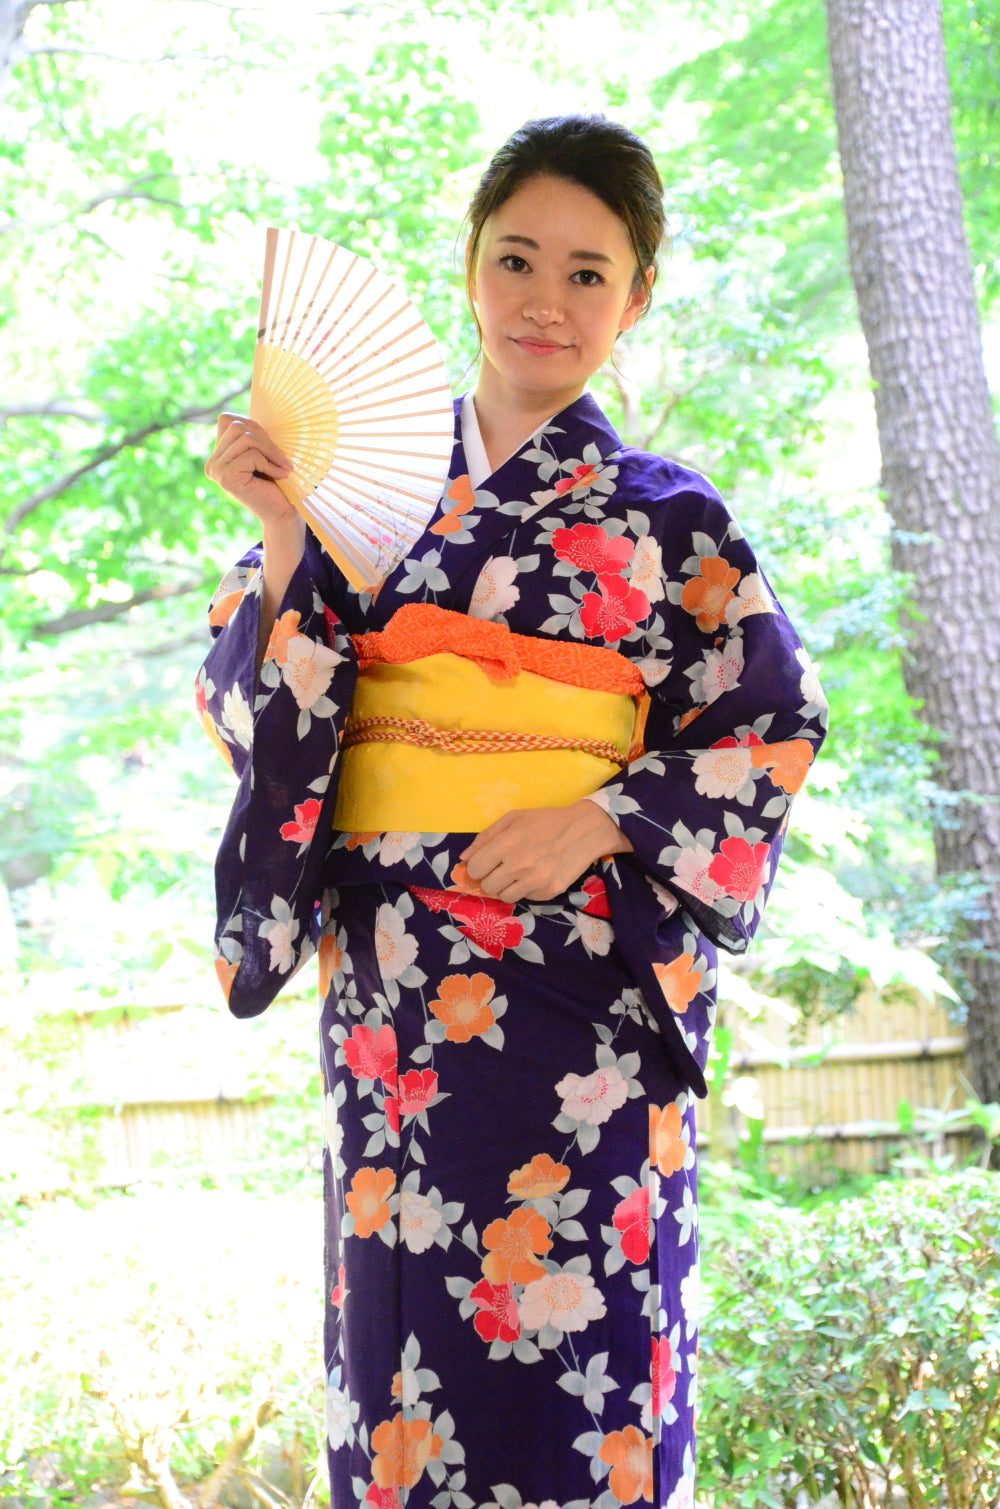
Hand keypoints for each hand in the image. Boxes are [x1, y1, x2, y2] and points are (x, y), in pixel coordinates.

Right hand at [204, 413, 298, 530]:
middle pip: (237, 426)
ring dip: (271, 451)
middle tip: (283, 458)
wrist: (284, 513)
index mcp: (218, 454)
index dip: (255, 427)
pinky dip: (270, 463)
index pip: (229, 419)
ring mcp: (216, 470)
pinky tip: (280, 475)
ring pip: (245, 438)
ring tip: (283, 467)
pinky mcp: (226, 477)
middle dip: (266, 438)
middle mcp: (212, 462)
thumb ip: (252, 433)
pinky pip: (251, 454)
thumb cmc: (278, 483)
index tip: (272, 448)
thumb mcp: (263, 451)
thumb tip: (258, 403)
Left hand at [460, 800, 632, 902]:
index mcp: (508, 844)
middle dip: (490, 879)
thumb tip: (464, 858)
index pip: (475, 868)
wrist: (585, 830)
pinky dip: (527, 889)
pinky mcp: (549, 892)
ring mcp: (535, 881)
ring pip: (505, 897)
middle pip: (488, 886)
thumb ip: (485, 837)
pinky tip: (537, 875)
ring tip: (519, 874)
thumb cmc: (546, 821)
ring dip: (507, 887)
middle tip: (502, 869)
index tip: (485, 863)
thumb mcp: (514, 819)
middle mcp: (519, 865)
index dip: (477, 867)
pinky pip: (526, 898)